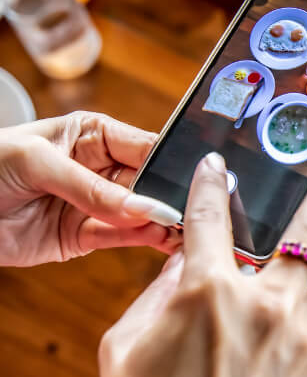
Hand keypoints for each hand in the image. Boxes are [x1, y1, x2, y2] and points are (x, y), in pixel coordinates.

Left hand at [0, 112, 181, 265]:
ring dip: (165, 222)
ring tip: (188, 231)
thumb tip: (144, 206)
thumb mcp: (38, 163)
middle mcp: (102, 169)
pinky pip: (122, 237)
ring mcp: (96, 204)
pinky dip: (144, 240)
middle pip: (152, 183)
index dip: (173, 164)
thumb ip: (93, 187)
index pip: (147, 148)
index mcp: (94, 135)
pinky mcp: (85, 236)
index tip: (199, 182)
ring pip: (142, 214)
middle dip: (173, 197)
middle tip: (198, 213)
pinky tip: (164, 240)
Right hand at [99, 152, 306, 376]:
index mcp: (209, 293)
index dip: (211, 187)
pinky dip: (305, 328)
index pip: (210, 218)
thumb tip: (187, 264)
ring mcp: (305, 339)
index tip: (218, 168)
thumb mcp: (125, 350)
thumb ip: (159, 295)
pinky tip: (281, 354)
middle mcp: (267, 306)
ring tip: (299, 272)